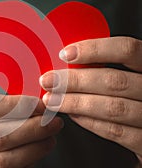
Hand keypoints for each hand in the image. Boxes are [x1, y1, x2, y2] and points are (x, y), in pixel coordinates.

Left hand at [39, 37, 141, 162]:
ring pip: (112, 107)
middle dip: (75, 81)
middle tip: (48, 81)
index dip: (95, 50)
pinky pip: (116, 131)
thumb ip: (108, 67)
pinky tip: (72, 115)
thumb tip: (69, 58)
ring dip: (76, 103)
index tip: (65, 54)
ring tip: (53, 100)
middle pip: (114, 80)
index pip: (127, 49)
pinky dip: (89, 122)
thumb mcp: (130, 76)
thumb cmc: (135, 96)